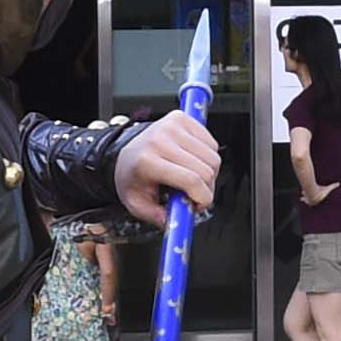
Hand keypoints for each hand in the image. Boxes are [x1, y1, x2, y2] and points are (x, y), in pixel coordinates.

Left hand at [117, 112, 221, 226]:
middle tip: (195, 195)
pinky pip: (212, 143)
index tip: (200, 205)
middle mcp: (161, 139)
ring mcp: (172, 126)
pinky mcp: (182, 118)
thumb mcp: (137, 203)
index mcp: (148, 161)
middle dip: (207, 189)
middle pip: (206, 170)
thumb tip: (177, 222)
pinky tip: (194, 162)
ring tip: (193, 178)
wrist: (127, 151)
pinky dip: (208, 157)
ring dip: (209, 174)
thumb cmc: (133, 176)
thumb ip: (156, 216)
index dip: (203, 197)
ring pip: (213, 157)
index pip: (191, 179)